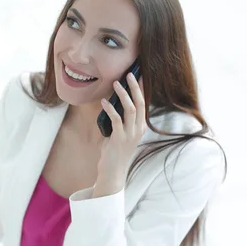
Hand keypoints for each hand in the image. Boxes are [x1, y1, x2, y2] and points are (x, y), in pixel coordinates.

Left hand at [95, 73, 145, 196]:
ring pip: (129, 109)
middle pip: (139, 104)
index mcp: (140, 127)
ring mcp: (130, 134)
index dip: (141, 90)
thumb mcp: (121, 133)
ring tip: (116, 84)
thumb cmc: (114, 151)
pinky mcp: (119, 139)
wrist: (113, 171)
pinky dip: (110, 109)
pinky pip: (116, 120)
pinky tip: (104, 102)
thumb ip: (120, 120)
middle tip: (128, 74)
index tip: (138, 76)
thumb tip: (112, 103)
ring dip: (123, 95)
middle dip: (134, 88)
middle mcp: (138, 129)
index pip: (143, 104)